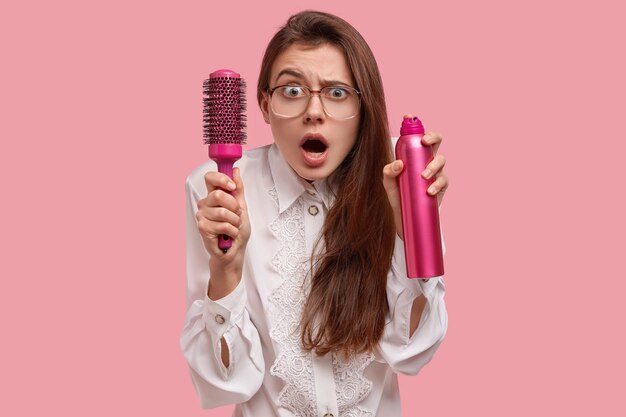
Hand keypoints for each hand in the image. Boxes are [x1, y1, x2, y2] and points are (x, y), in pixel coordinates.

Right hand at [196, 168, 249, 296]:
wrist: (234, 252)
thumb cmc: (237, 231)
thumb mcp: (242, 207)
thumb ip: (238, 189)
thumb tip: (235, 171)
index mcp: (213, 196)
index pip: (210, 178)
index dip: (222, 179)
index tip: (232, 186)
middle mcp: (205, 204)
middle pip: (218, 194)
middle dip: (234, 206)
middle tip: (236, 215)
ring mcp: (202, 216)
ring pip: (223, 212)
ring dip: (235, 222)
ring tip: (233, 227)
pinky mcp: (202, 228)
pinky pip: (223, 225)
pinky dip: (231, 231)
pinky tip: (228, 235)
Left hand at [383, 131, 448, 238]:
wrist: (404, 218)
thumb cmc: (398, 196)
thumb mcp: (388, 183)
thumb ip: (388, 172)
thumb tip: (399, 164)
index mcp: (414, 155)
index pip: (417, 136)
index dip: (415, 124)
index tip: (409, 117)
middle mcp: (427, 160)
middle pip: (436, 141)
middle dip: (432, 136)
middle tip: (424, 141)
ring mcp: (436, 173)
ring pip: (441, 160)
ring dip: (433, 165)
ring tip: (423, 175)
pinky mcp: (441, 187)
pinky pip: (443, 181)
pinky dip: (436, 184)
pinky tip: (428, 190)